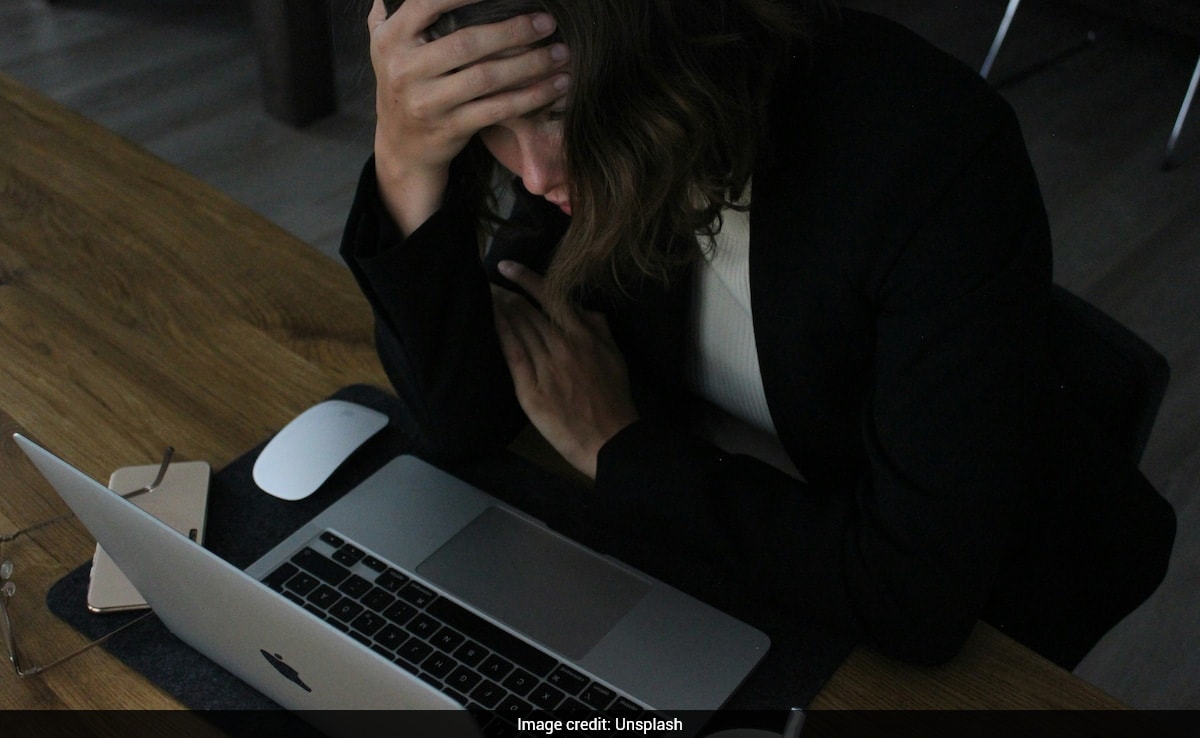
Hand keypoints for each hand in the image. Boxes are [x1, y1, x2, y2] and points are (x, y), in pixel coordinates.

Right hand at [368, 0, 569, 234]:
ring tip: (560, 52)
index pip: (428, 4)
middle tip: (546, 21)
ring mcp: (427, 103)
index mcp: (391, 39)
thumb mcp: (387, 46)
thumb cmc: (406, 82)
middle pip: (467, 43)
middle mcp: (404, 70)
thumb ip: (396, 11)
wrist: (401, 146)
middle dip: (513, 30)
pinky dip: (531, 96)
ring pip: (486, 78)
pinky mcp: (450, 128)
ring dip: (530, 64)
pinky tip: (555, 85)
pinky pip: (498, 109)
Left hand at [491, 261, 638, 478]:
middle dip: (505, 293)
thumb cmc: (614, 399)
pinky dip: (500, 333)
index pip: (550, 297)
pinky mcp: (531, 389)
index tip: (506, 267)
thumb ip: (599, 328)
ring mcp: (545, 367)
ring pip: (518, 328)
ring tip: (484, 297)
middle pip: (527, 310)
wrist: (610, 439)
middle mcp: (563, 345)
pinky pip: (512, 354)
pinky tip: (489, 321)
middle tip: (486, 282)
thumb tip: (584, 309)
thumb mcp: (616, 356)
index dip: (525, 278)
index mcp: (584, 335)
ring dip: (499, 309)